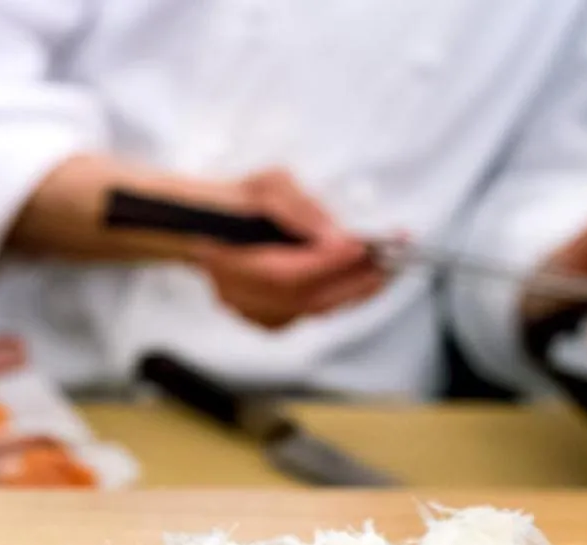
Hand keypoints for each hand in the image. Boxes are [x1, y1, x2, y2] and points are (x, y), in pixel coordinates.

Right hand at [189, 170, 388, 330]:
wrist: (198, 225)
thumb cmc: (234, 200)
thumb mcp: (269, 184)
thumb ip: (300, 207)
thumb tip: (334, 234)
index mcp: (230, 257)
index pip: (287, 274)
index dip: (330, 263)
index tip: (366, 246)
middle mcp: (236, 292)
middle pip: (303, 300)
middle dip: (352, 281)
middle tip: (389, 262)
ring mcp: (246, 310)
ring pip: (306, 311)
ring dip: (348, 292)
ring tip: (379, 271)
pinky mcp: (258, 317)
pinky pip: (302, 315)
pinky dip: (330, 300)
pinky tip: (350, 283)